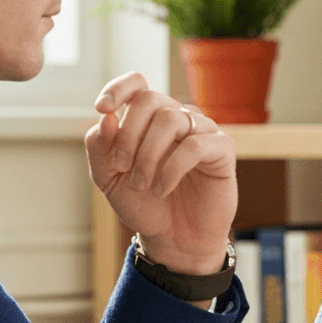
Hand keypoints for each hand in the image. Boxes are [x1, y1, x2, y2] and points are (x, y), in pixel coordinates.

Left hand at [84, 71, 236, 275]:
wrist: (173, 239)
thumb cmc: (144, 204)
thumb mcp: (108, 179)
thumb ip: (100, 147)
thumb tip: (106, 116)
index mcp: (148, 118)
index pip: (137, 83)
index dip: (118, 88)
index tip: (101, 108)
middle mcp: (176, 117)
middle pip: (149, 100)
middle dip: (129, 135)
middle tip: (123, 168)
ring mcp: (201, 130)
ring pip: (171, 119)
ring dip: (148, 154)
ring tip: (143, 184)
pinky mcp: (221, 149)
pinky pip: (196, 145)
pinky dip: (171, 168)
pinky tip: (162, 188)